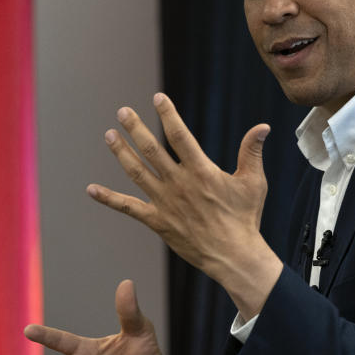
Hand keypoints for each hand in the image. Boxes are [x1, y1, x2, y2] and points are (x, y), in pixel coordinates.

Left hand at [87, 93, 281, 317]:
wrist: (234, 256)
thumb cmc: (246, 218)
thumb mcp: (254, 182)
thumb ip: (252, 152)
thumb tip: (263, 127)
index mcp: (202, 172)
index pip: (180, 136)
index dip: (168, 115)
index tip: (158, 98)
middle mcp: (180, 184)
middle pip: (152, 150)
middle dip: (135, 128)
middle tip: (122, 111)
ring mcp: (166, 203)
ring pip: (137, 173)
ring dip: (121, 153)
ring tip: (109, 135)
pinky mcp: (157, 222)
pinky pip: (128, 208)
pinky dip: (108, 198)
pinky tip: (91, 189)